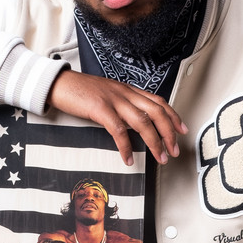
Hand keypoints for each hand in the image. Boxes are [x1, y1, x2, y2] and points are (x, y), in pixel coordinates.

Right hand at [47, 70, 187, 165]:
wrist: (60, 83)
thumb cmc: (81, 91)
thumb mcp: (108, 94)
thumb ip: (123, 105)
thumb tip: (135, 122)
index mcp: (128, 90)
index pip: (158, 101)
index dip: (173, 116)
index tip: (182, 130)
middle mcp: (125, 93)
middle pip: (156, 112)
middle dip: (169, 133)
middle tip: (174, 151)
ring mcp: (114, 100)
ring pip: (143, 121)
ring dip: (154, 142)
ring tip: (160, 157)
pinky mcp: (100, 108)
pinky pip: (118, 130)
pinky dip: (126, 147)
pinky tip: (128, 158)